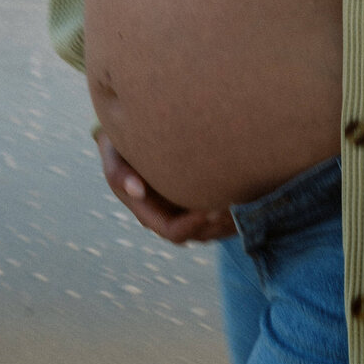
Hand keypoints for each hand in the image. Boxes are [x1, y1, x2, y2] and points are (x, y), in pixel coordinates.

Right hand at [91, 125, 235, 244]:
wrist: (140, 129)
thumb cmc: (124, 141)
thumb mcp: (114, 152)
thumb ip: (117, 172)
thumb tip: (136, 191)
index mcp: (148, 212)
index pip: (172, 231)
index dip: (192, 225)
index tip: (211, 206)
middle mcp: (168, 217)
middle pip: (198, 235)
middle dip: (218, 224)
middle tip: (237, 204)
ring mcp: (186, 212)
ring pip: (213, 230)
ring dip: (230, 221)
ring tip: (247, 199)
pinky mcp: (202, 201)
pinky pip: (222, 218)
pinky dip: (236, 213)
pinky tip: (250, 195)